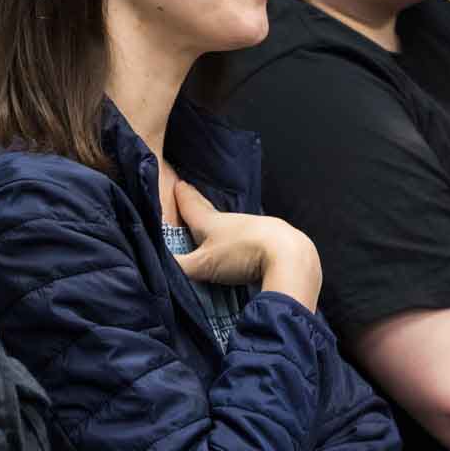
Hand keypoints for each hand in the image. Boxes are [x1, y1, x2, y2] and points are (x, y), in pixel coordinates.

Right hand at [170, 181, 321, 305]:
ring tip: (214, 229)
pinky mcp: (274, 244)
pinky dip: (242, 242)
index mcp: (212, 222)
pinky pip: (251, 240)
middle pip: (210, 213)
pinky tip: (243, 250)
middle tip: (191, 195)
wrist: (289, 258)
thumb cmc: (241, 254)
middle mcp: (233, 221)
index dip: (183, 197)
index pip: (192, 206)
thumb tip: (160, 267)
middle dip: (199, 206)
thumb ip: (180, 267)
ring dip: (222, 227)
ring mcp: (256, 230)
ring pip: (232, 226)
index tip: (178, 183)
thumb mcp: (203, 264)